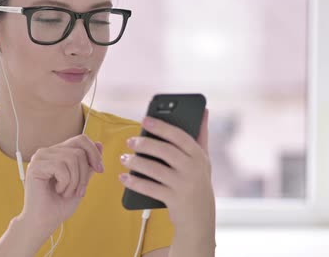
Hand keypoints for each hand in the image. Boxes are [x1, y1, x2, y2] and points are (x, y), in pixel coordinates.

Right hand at [20, 134, 103, 235]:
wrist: (45, 221)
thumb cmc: (60, 204)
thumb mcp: (82, 181)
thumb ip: (89, 163)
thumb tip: (100, 144)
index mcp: (57, 152)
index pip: (81, 140)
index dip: (94, 153)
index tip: (100, 170)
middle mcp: (48, 151)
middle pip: (79, 150)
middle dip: (84, 174)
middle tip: (79, 191)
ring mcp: (40, 157)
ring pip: (72, 158)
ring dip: (75, 181)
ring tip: (66, 192)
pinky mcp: (36, 166)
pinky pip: (62, 167)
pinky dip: (65, 183)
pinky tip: (58, 191)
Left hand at [119, 110, 214, 233]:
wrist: (200, 218)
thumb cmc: (198, 181)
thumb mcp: (203, 160)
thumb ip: (201, 135)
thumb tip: (204, 110)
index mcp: (198, 155)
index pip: (179, 136)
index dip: (161, 126)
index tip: (144, 120)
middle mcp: (193, 169)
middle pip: (164, 151)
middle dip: (144, 144)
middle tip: (130, 141)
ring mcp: (183, 185)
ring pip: (154, 169)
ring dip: (136, 163)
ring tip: (124, 158)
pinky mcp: (173, 200)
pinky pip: (149, 188)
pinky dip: (134, 182)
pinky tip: (123, 177)